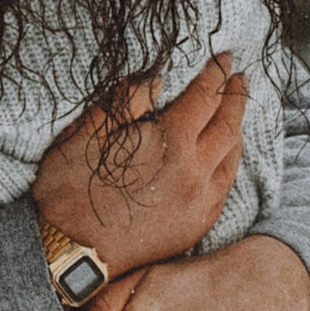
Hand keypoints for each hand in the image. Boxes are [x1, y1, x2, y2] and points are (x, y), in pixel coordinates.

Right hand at [31, 56, 246, 278]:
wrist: (71, 253)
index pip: (205, 96)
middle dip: (235, 97)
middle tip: (238, 78)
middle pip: (228, 125)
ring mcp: (199, 202)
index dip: (216, 73)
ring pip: (232, 157)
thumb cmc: (71, 189)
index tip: (223, 58)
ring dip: (236, 129)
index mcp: (169, 142)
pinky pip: (225, 187)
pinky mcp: (196, 225)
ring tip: (234, 113)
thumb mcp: (87, 132)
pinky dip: (230, 163)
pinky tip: (224, 156)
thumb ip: (125, 101)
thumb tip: (157, 80)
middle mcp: (194, 171)